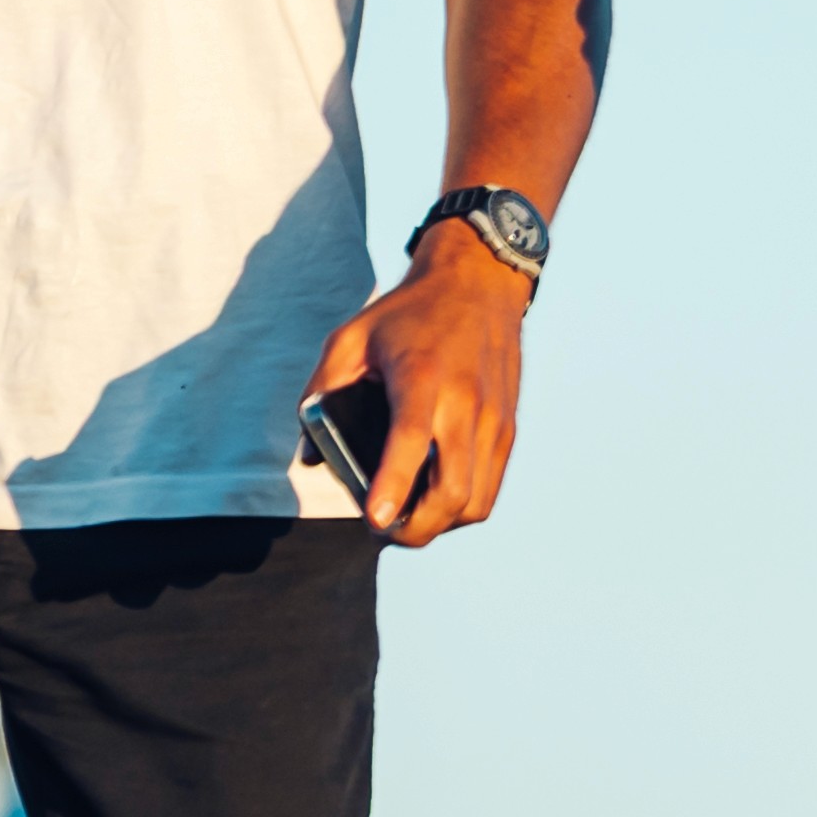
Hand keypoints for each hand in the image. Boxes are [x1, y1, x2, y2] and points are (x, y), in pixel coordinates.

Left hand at [314, 226, 532, 544]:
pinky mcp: (507, 428)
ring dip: (439, 525)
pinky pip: (489, 489)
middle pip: (451, 488)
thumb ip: (320, 392)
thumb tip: (310, 456)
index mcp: (421, 375)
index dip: (393, 486)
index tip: (375, 521)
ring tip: (408, 523)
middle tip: (384, 533)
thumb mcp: (349, 338)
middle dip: (416, 529)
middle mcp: (464, 402)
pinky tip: (434, 504)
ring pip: (475, 501)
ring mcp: (492, 418)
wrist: (478, 283)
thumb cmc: (406, 314)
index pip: (411, 441)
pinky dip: (462, 510)